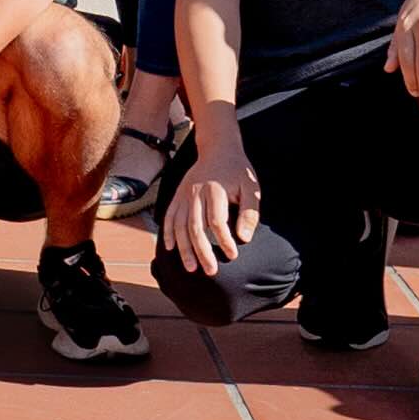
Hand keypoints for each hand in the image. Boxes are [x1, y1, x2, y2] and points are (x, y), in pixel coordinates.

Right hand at [163, 132, 259, 275]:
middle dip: (202, 252)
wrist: (218, 147)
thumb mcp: (250, 187)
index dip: (224, 241)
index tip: (232, 256)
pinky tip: (170, 248)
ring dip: (184, 248)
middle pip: (195, 227)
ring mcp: (184, 194)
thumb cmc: (237, 171)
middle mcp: (195, 193)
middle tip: (210, 271)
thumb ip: (249, 213)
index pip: (217, 221)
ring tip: (191, 268)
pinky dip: (168, 233)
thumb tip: (244, 239)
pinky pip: (169, 216)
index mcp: (215, 190)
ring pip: (180, 225)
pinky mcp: (177, 195)